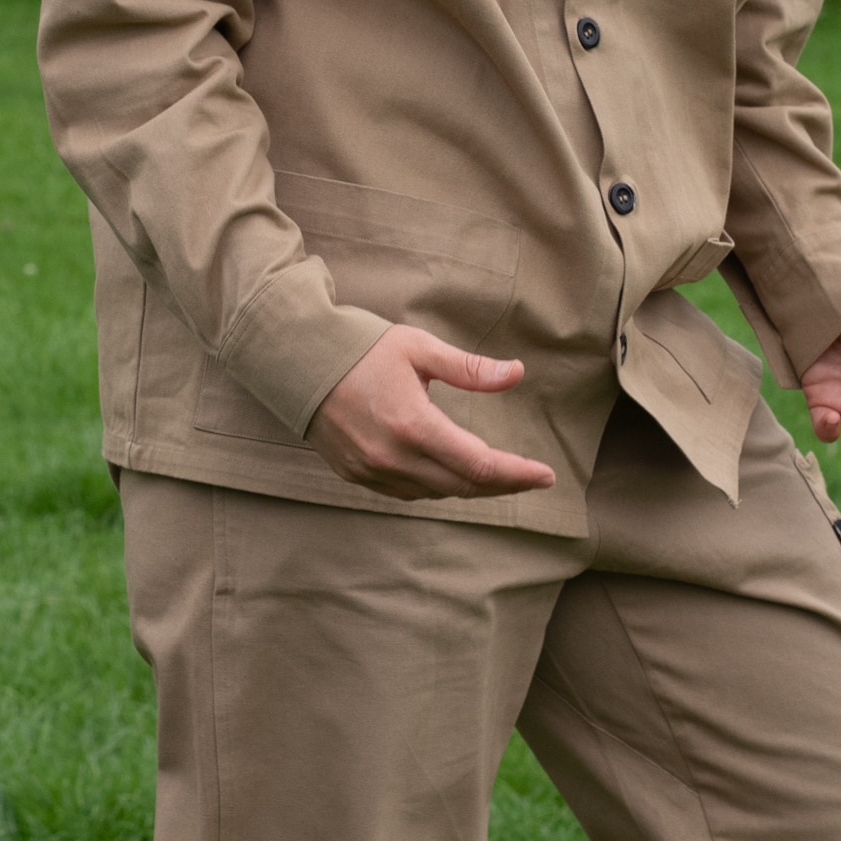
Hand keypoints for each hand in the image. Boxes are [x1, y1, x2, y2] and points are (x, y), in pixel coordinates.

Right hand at [308, 324, 557, 501]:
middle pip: (462, 487)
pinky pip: (407, 493)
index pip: (479, 465)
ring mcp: (371, 471)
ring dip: (469, 486)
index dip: (517, 474)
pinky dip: (435, 487)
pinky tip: (449, 472)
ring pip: (435, 494)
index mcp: (413, 425)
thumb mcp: (419, 348)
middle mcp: (392, 457)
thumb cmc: (360, 347)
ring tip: (495, 473)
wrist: (294, 360)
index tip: (546, 475)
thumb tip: (516, 373)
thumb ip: (470, 369)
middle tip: (529, 476)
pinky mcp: (355, 475)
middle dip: (501, 484)